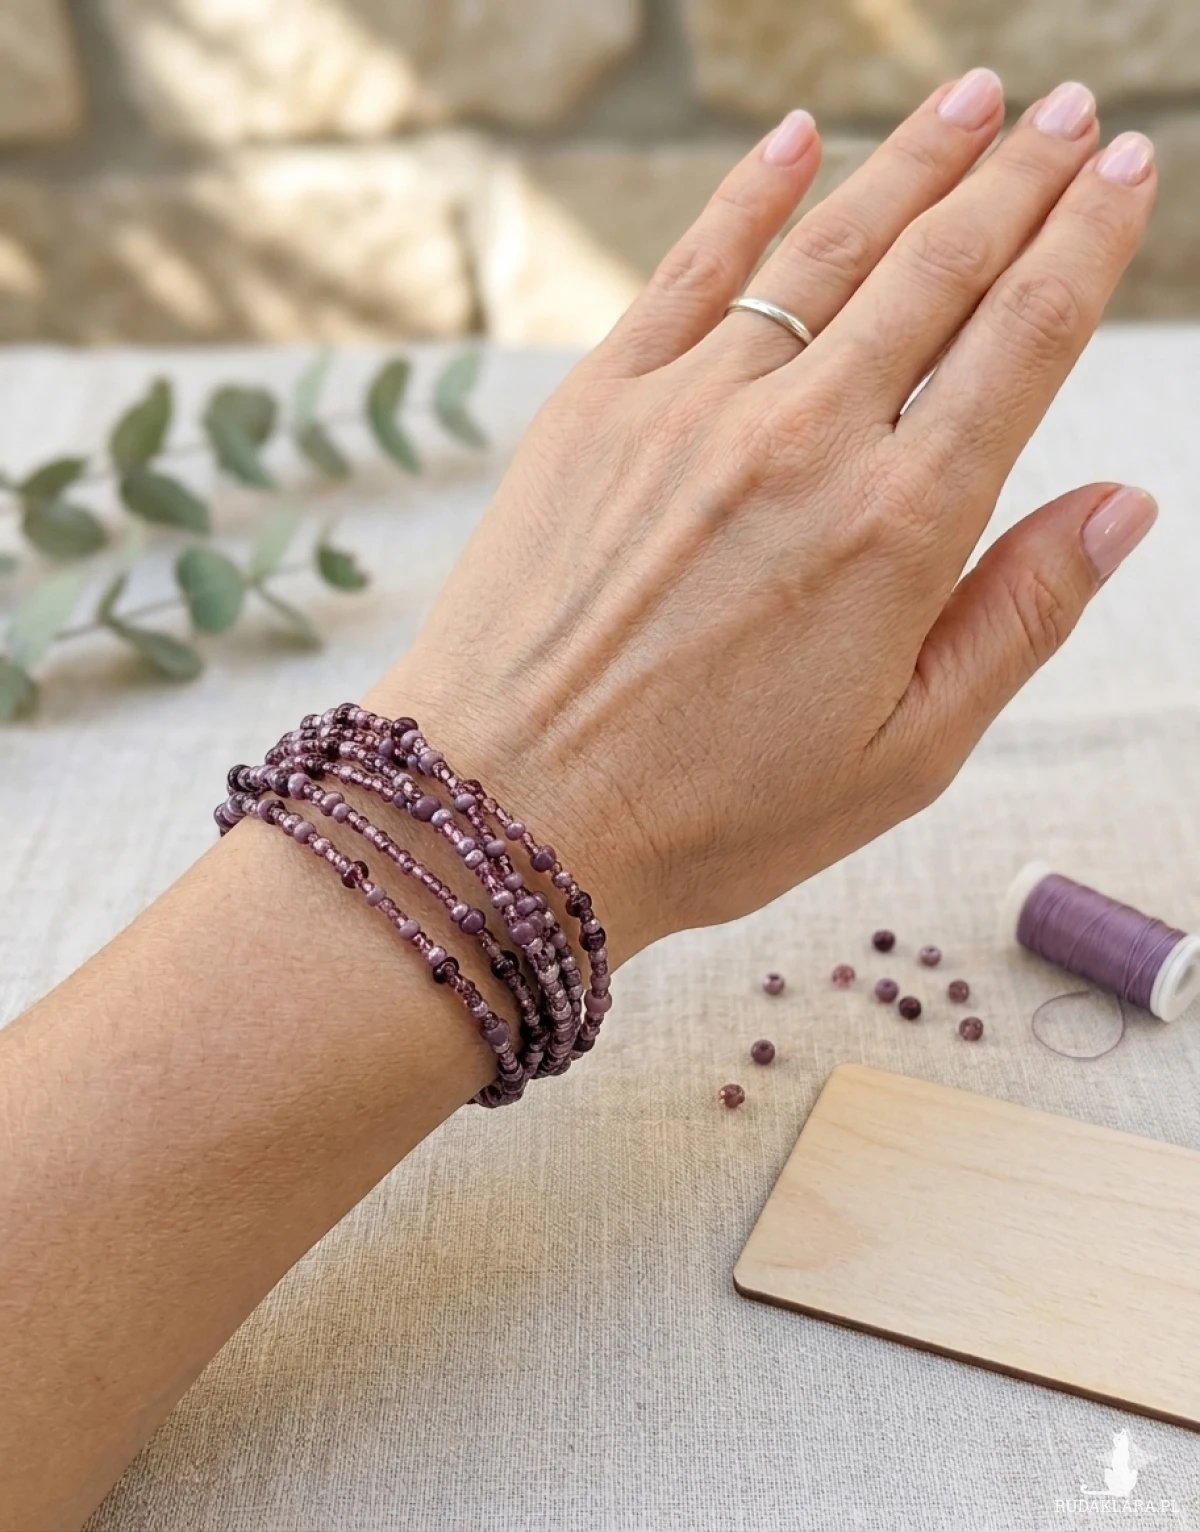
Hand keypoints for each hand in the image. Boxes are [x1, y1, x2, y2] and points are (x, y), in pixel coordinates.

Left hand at [370, 72, 1157, 964]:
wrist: (509, 810)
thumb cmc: (711, 812)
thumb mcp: (904, 757)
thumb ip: (1017, 620)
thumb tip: (1120, 505)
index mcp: (900, 528)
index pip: (1024, 338)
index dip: (1087, 240)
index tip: (1123, 169)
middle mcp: (804, 440)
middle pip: (939, 267)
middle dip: (1017, 176)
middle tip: (1064, 109)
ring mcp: (692, 409)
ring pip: (828, 248)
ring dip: (912, 162)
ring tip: (975, 100)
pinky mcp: (598, 405)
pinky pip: (691, 270)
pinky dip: (752, 195)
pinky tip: (799, 138)